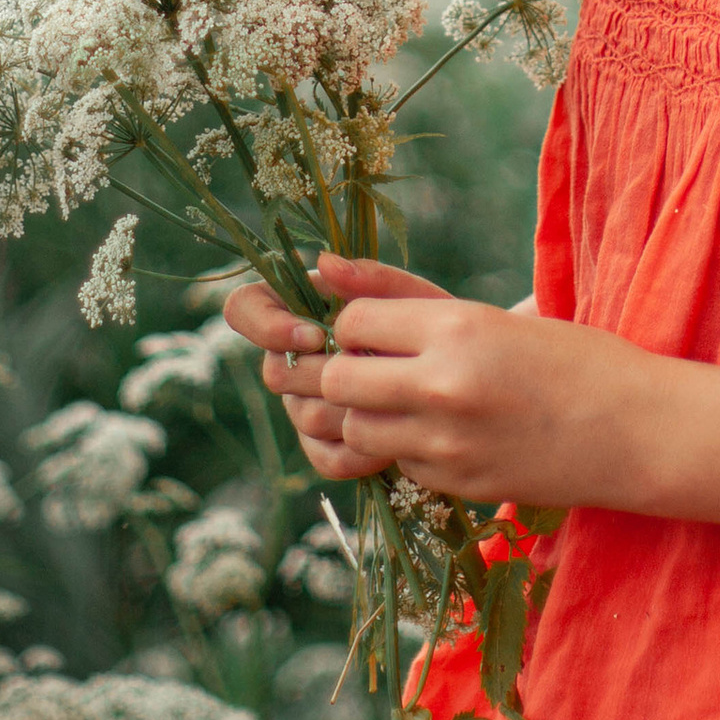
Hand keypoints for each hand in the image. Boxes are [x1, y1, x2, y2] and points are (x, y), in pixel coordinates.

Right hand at [224, 256, 447, 482]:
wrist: (474, 385)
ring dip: (349, 409)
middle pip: (274, 371)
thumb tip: (324, 262)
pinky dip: (359, 451)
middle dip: (322, 373)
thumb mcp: (416, 298)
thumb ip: (373, 278)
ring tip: (396, 402)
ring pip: (303, 416)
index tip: (314, 333)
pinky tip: (393, 441)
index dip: (266, 324)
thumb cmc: (441, 328)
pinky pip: (324, 457)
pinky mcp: (328, 447)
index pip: (244, 308)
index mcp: (305, 309)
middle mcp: (297, 357)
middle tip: (370, 370)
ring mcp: (308, 405)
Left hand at [318, 269, 654, 508]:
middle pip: (338, 381)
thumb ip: (406, 298)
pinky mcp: (456, 485)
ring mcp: (447, 444)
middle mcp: (444, 386)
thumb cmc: (573, 357)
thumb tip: (324, 266)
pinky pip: (396, 463)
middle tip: (378, 368)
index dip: (355, 325)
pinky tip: (445, 432)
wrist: (636, 430)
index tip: (379, 329)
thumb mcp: (496, 316)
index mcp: (458, 328)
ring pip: (357, 430)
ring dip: (368, 413)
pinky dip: (405, 447)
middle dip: (346, 372)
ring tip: (406, 400)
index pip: (352, 322)